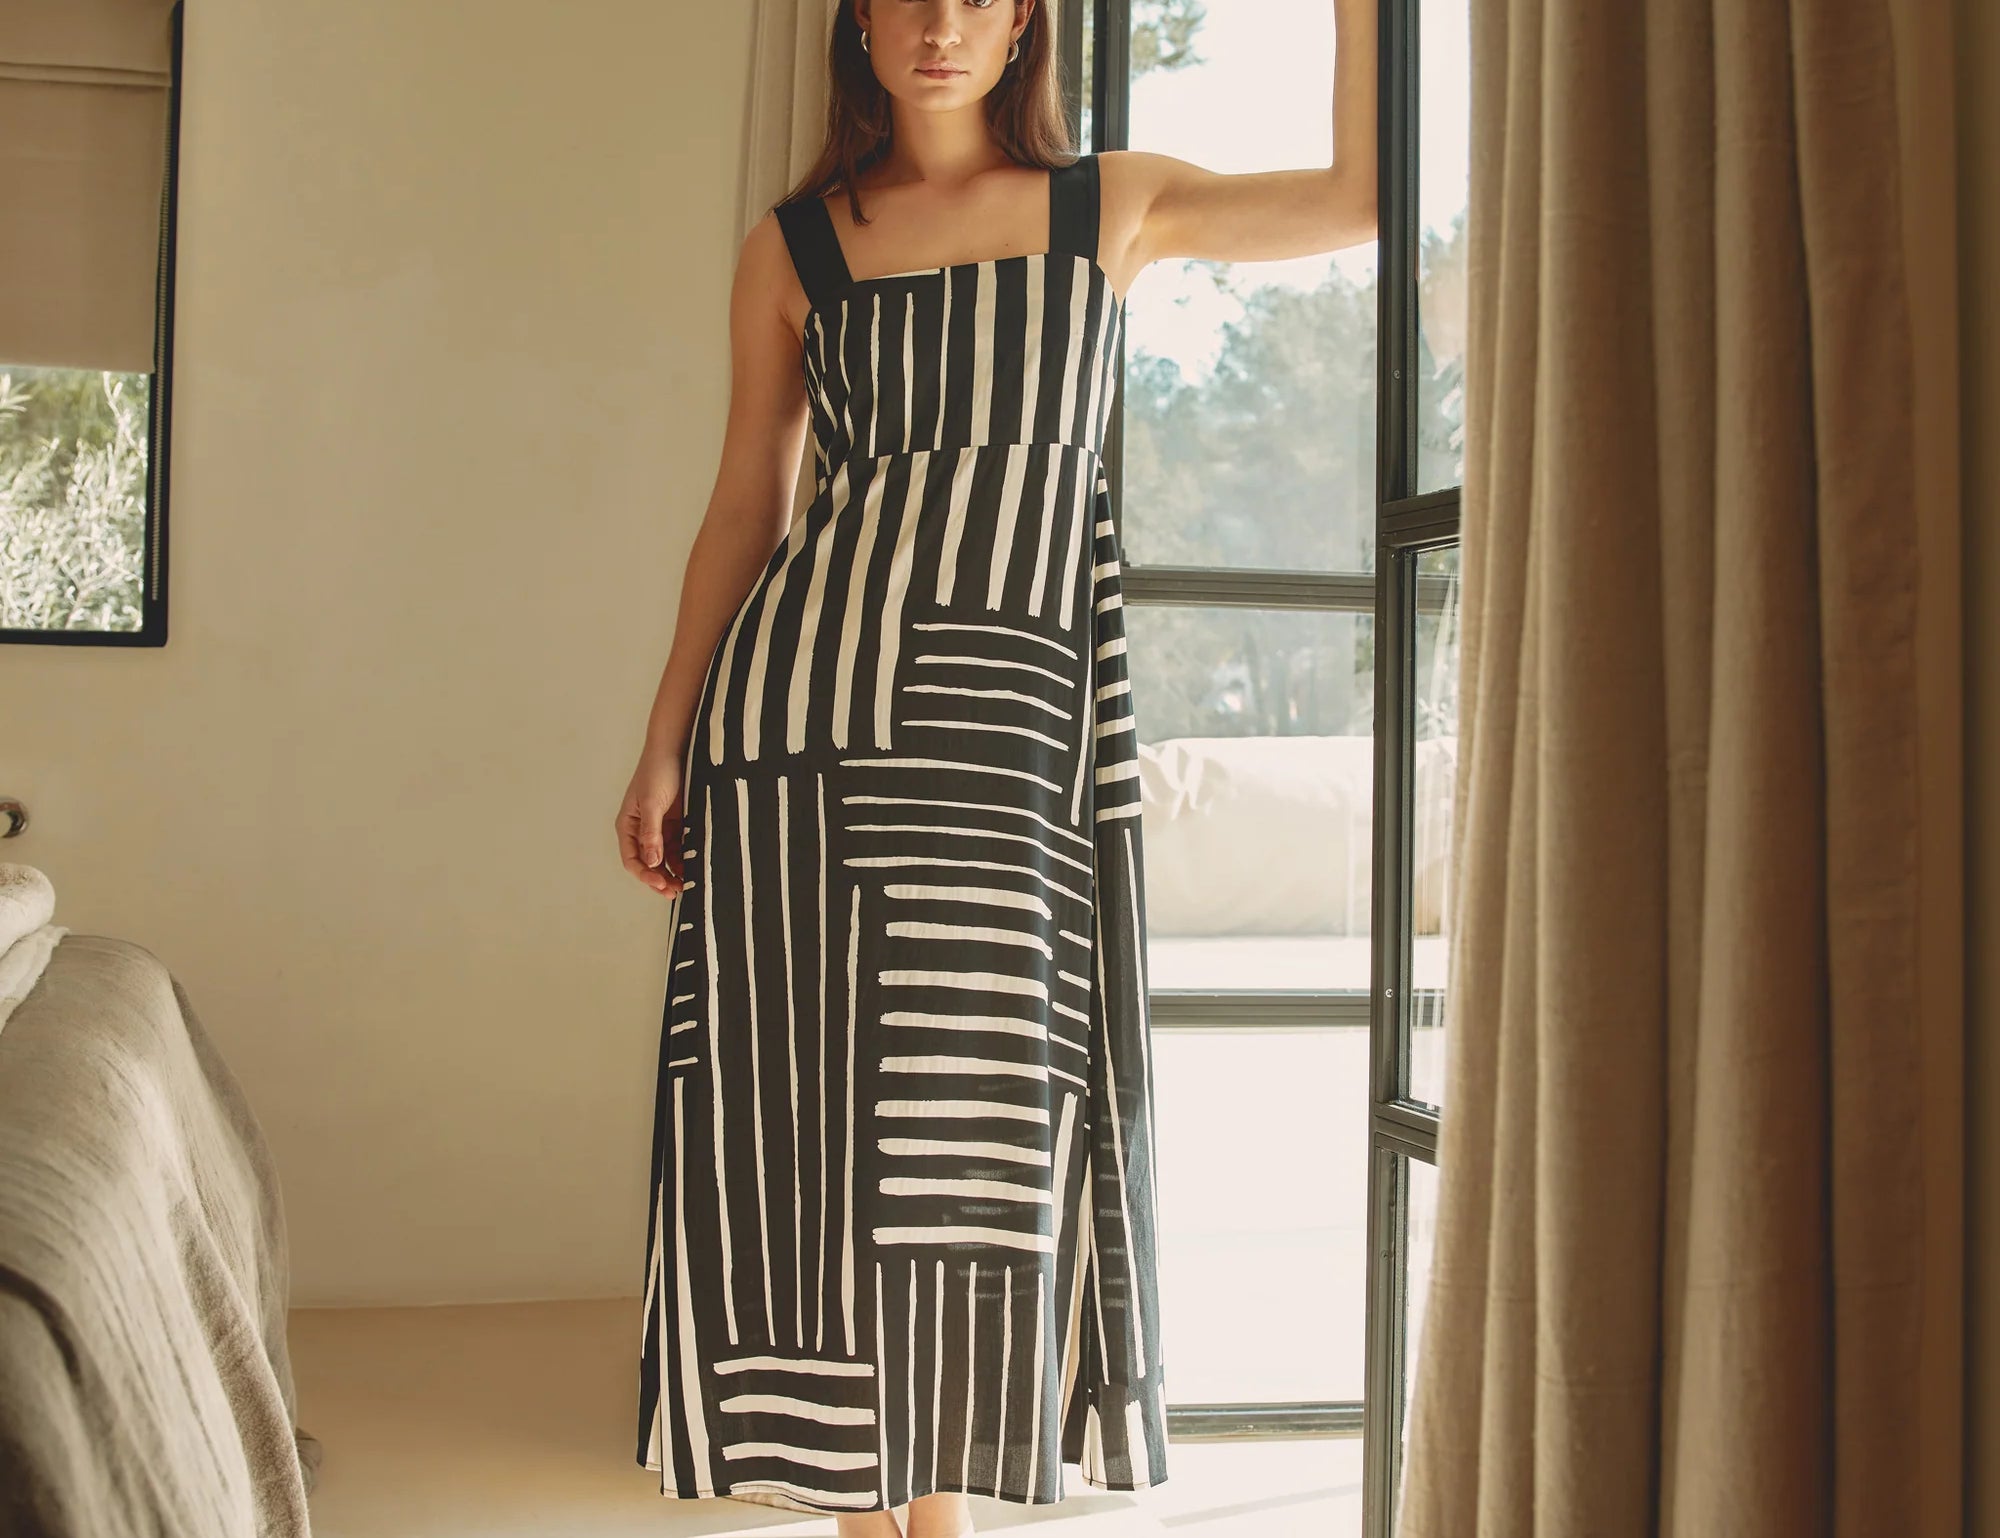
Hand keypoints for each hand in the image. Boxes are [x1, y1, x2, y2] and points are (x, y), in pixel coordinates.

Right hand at [616, 744, 688, 895]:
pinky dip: (683, 858)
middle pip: (648, 863)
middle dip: (660, 879)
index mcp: (627, 826)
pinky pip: (678, 846)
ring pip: (664, 858)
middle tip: (677, 891)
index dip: (646, 875)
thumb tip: (651, 862)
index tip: (662, 885)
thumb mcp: (653, 803)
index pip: (632, 859)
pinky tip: (693, 865)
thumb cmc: (657, 772)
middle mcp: (641, 830)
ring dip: (673, 871)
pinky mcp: (675, 823)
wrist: (674, 749)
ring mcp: (658, 827)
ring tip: (687, 883)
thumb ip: (651, 833)